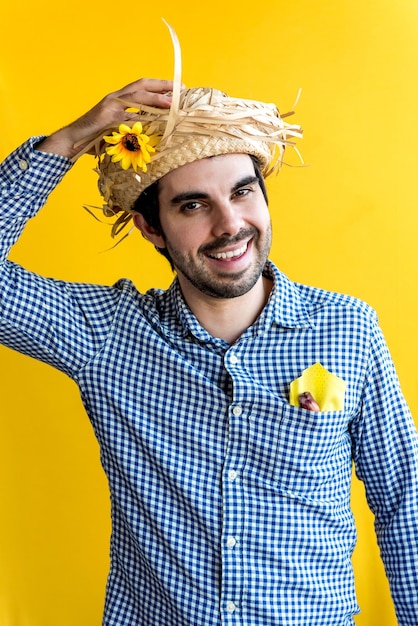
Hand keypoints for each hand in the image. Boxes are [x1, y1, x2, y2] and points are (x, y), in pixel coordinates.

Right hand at [36, 78, 174, 159]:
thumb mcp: (116, 127)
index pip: (141, 86)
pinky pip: (128, 117)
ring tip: (172, 104)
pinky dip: (143, 119)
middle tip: (179, 89)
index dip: (158, 85)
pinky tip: (155, 121)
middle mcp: (115, 97)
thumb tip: (153, 128)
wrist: (74, 140)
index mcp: (118, 98)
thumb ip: (132, 124)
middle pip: (141, 85)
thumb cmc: (95, 136)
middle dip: (161, 86)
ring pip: (137, 98)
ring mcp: (110, 106)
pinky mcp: (107, 117)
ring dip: (156, 100)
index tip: (176, 87)